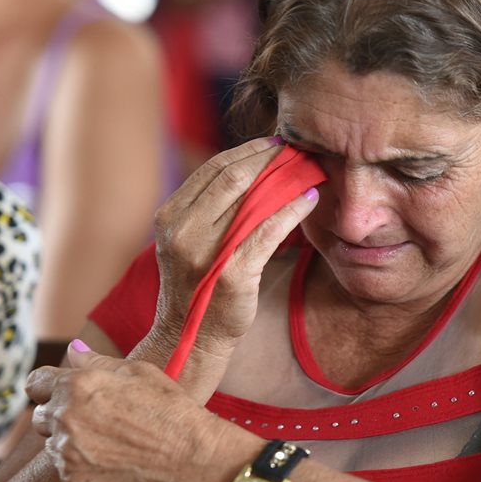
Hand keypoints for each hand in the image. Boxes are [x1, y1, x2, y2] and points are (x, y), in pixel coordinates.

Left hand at [28, 347, 257, 481]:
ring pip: (54, 447)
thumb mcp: (139, 373)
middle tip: (96, 421)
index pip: (35, 383)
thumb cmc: (171, 411)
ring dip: (73, 443)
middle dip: (60, 416)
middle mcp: (65, 419)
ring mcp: (67, 455)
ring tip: (112, 444)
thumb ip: (97, 362)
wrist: (191, 460)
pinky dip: (85, 469)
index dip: (47, 387)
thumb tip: (73, 350)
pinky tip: (114, 464)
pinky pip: (68, 473)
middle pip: (40, 418)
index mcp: (77, 386)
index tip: (58, 393)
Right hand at [144, 137, 318, 377]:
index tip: (274, 143)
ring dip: (286, 178)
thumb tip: (249, 169)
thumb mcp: (187, 241)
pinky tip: (311, 200)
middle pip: (232, 175)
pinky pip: (270, 229)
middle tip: (297, 150)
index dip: (248, 151)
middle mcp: (182, 229)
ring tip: (309, 169)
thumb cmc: (197, 286)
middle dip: (269, 158)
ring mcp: (206, 251)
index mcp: (169, 215)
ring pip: (252, 197)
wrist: (190, 338)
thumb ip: (207, 208)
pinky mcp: (234, 272)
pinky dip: (294, 209)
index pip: (213, 168)